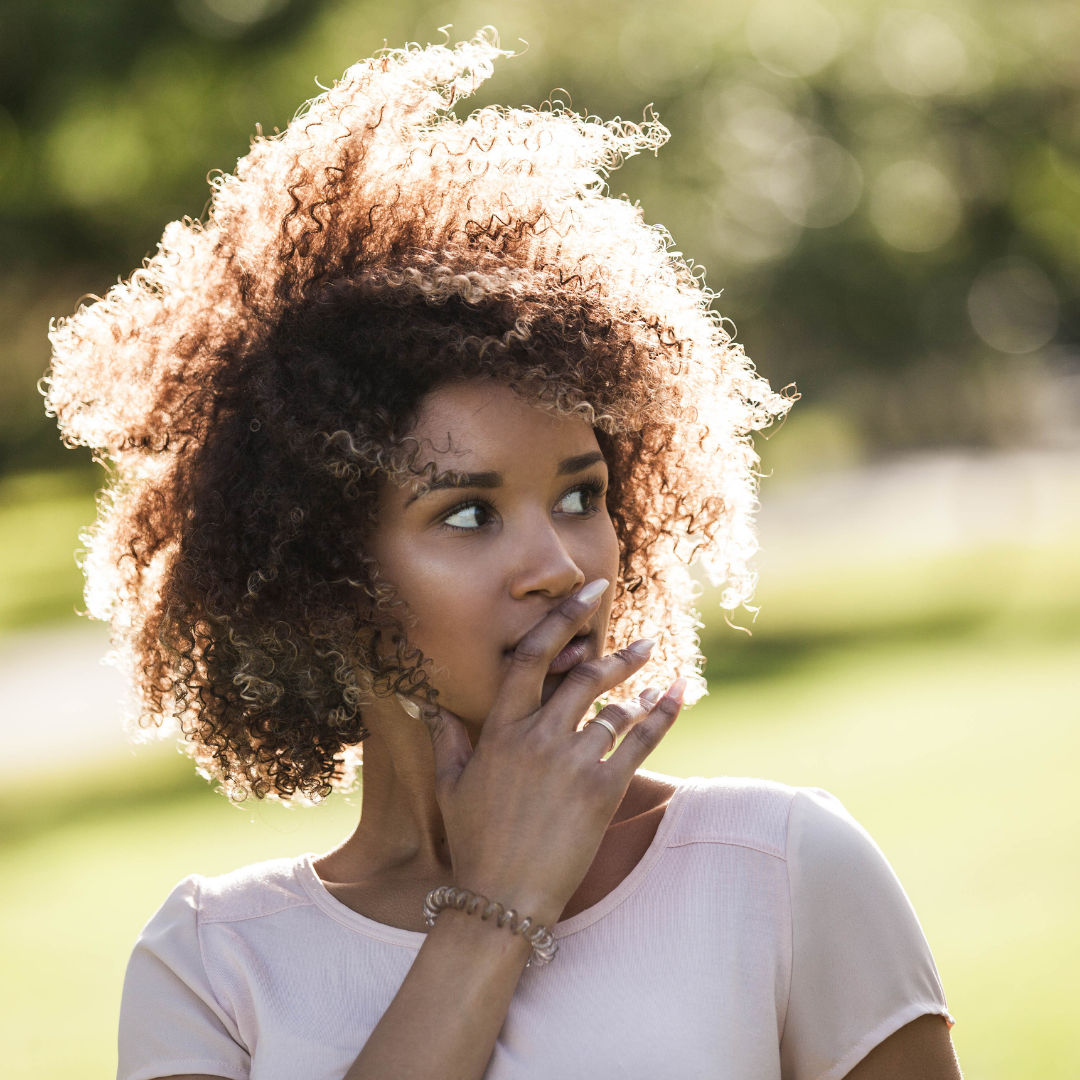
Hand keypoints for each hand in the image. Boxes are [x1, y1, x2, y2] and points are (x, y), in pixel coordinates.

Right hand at [423, 578, 685, 927]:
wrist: (502, 898)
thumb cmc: (473, 841)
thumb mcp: (450, 784)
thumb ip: (445, 737)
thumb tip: (425, 703)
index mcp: (500, 730)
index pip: (531, 658)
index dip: (562, 621)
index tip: (589, 595)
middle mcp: (537, 737)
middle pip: (583, 677)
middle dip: (617, 653)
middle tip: (642, 640)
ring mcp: (571, 762)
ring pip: (614, 708)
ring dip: (640, 687)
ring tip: (657, 674)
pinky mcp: (602, 789)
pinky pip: (640, 741)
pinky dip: (663, 715)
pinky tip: (677, 694)